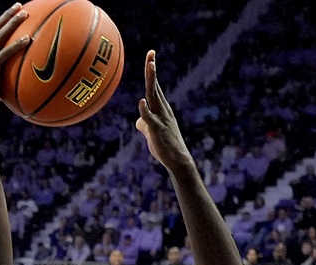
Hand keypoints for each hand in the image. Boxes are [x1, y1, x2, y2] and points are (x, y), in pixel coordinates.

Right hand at [0, 4, 29, 115]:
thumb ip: (1, 78)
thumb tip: (17, 80)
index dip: (0, 22)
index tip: (11, 13)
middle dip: (7, 15)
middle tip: (19, 6)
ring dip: (12, 23)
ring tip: (25, 14)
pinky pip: (5, 53)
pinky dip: (16, 44)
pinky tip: (28, 39)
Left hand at [135, 51, 193, 169]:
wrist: (176, 160)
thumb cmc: (164, 146)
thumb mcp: (151, 133)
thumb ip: (145, 124)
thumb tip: (139, 121)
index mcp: (160, 108)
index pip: (154, 86)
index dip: (151, 71)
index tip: (151, 55)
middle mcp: (162, 109)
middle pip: (154, 86)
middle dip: (152, 70)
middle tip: (151, 54)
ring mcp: (161, 118)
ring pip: (154, 97)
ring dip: (152, 81)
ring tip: (150, 67)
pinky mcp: (157, 130)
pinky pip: (150, 119)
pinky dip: (145, 110)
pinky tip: (141, 102)